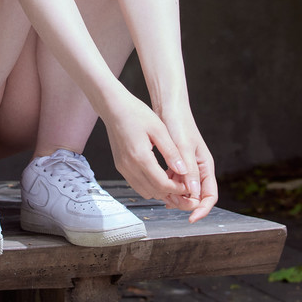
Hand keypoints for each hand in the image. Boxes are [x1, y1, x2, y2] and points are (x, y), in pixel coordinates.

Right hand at [103, 93, 211, 218]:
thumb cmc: (136, 113)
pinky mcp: (120, 166)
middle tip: (183, 187)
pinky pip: (137, 184)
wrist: (113, 108)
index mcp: (140, 157)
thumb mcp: (159, 129)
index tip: (187, 186)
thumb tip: (183, 170)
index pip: (162, 184)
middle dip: (170, 193)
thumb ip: (171, 152)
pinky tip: (159, 176)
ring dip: (159, 191)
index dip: (177, 189)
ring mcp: (123, 168)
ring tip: (172, 182)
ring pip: (144, 191)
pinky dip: (149, 185)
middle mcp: (129, 166)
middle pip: (154, 192)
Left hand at [159, 108, 216, 222]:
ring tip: (162, 196)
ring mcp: (187, 168)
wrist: (168, 107)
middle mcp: (198, 170)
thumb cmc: (179, 123)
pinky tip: (157, 188)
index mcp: (205, 166)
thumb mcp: (184, 147)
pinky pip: (173, 183)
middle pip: (196, 197)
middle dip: (185, 204)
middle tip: (170, 203)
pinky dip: (167, 187)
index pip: (210, 196)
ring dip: (174, 197)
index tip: (191, 218)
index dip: (202, 209)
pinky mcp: (175, 165)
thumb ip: (189, 169)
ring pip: (183, 191)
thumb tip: (193, 192)